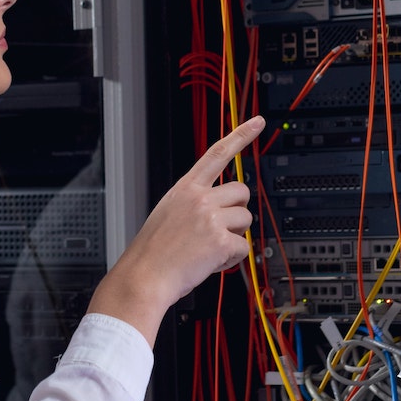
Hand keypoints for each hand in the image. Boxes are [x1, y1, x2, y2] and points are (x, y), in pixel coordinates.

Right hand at [88, 116, 264, 344]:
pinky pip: (242, 247)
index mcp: (185, 189)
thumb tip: (221, 208)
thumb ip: (193, 204)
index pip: (217, 153)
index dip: (240, 136)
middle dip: (237, 211)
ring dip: (233, 236)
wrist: (144, 278)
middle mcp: (199, 198)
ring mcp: (211, 218)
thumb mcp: (167, 213)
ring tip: (208, 248)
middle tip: (219, 229)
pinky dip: (231, 259)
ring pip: (245, 220)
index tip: (257, 122)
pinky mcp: (221, 240)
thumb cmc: (152, 253)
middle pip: (242, 191)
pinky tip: (210, 262)